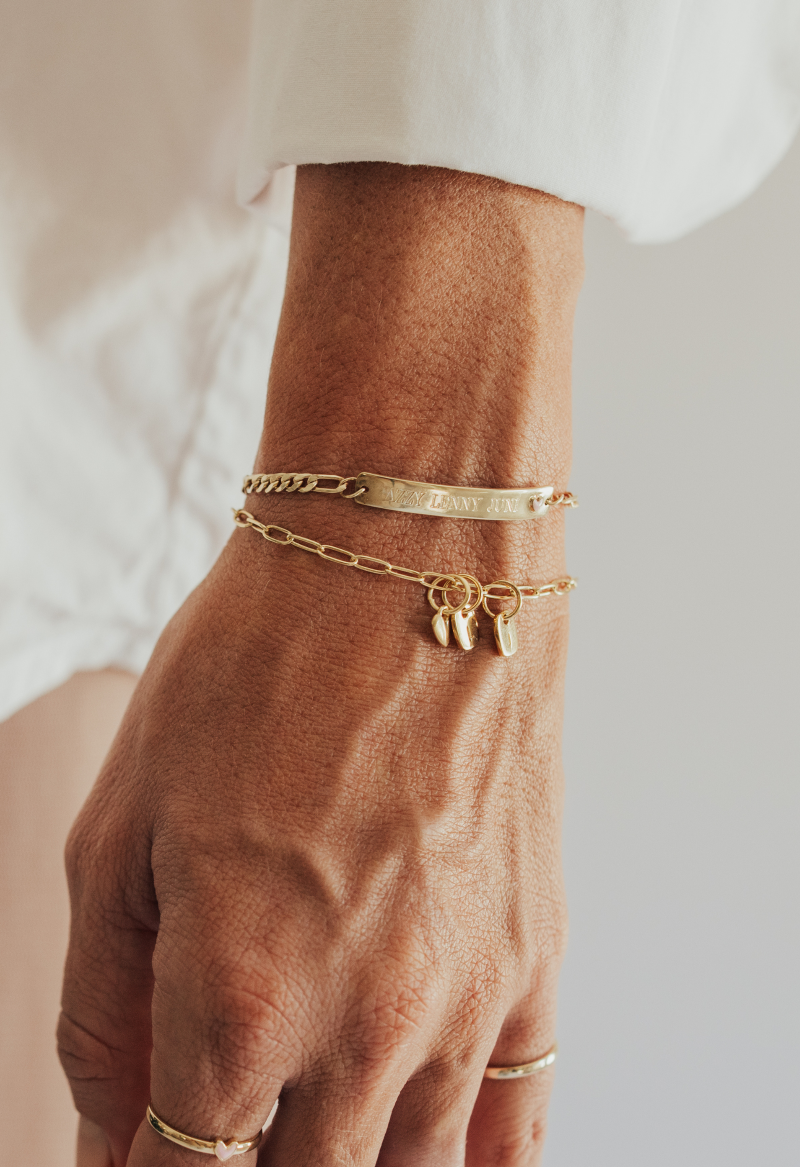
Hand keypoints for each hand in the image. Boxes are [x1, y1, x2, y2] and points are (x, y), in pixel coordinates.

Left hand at [59, 508, 568, 1165]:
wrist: (410, 560)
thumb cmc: (259, 665)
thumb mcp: (121, 825)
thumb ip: (105, 1006)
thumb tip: (112, 1128)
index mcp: (236, 999)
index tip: (144, 1158)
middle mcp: (363, 1027)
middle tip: (226, 1118)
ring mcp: (464, 1002)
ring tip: (309, 1120)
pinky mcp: (534, 960)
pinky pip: (514, 1132)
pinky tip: (429, 1160)